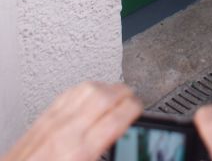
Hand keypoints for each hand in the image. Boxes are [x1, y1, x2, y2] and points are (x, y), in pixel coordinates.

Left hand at [1, 82, 142, 160]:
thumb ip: (103, 155)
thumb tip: (119, 140)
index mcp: (81, 151)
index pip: (116, 117)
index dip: (135, 108)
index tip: (140, 108)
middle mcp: (67, 131)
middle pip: (104, 96)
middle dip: (123, 92)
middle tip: (132, 97)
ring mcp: (53, 121)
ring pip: (86, 89)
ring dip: (105, 87)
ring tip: (115, 92)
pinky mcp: (42, 118)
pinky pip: (68, 93)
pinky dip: (84, 89)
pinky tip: (89, 93)